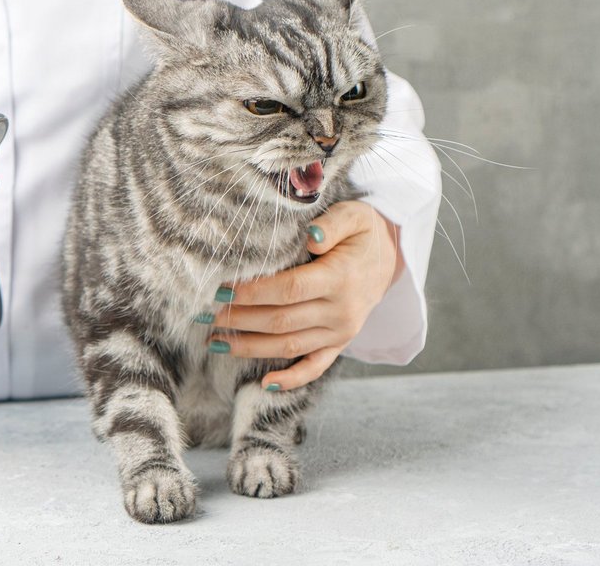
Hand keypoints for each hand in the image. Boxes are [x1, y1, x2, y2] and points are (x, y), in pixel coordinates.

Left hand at [207, 201, 403, 389]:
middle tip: (208, 316)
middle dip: (241, 320)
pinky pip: (315, 367)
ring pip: (289, 346)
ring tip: (216, 341)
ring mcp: (341, 331)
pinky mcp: (339, 343)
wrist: (391, 256)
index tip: (221, 289)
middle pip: (282, 321)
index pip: (289, 290)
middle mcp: (341, 311)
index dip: (253, 293)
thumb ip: (331, 224)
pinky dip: (291, 379)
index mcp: (340, 278)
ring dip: (250, 347)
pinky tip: (264, 383)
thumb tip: (310, 237)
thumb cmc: (362, 231)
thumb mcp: (353, 216)